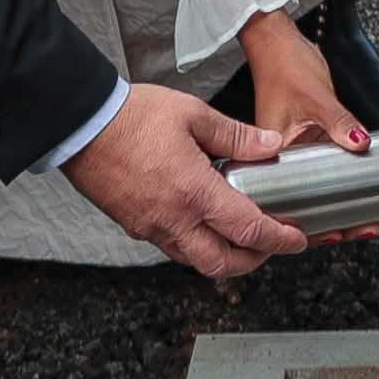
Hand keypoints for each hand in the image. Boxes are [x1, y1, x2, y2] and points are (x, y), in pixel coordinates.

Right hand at [57, 83, 307, 277]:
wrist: (82, 125)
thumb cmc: (132, 117)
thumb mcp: (193, 115)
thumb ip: (235, 136)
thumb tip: (269, 145)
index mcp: (195, 192)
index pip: (249, 230)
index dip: (279, 239)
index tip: (297, 239)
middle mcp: (174, 220)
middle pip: (223, 263)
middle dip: (254, 261)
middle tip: (271, 245)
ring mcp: (151, 227)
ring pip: (196, 260)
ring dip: (224, 257)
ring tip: (241, 237)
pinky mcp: (134, 225)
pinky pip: (173, 248)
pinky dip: (196, 245)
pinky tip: (204, 223)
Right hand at [237, 8, 378, 240]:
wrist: (278, 42)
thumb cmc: (283, 66)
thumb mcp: (315, 96)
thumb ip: (338, 121)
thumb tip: (359, 141)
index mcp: (271, 157)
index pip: (292, 201)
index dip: (317, 222)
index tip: (344, 230)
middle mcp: (280, 161)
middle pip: (309, 202)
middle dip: (340, 219)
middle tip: (372, 225)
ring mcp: (296, 153)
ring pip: (321, 190)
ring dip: (348, 203)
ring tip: (377, 215)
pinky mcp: (310, 142)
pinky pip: (329, 169)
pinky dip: (348, 180)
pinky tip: (368, 187)